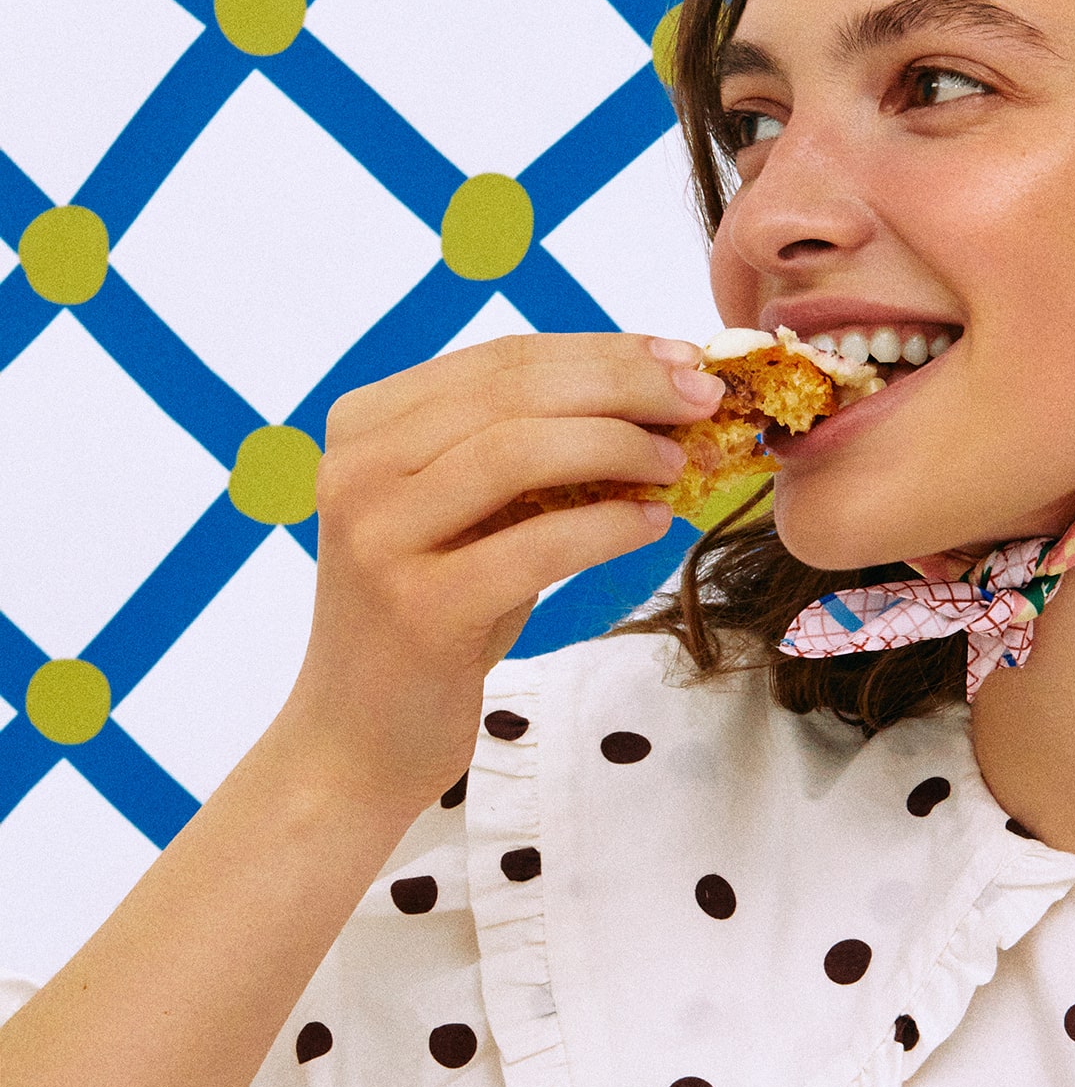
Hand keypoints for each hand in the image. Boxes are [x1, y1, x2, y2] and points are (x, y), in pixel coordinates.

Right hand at [281, 333, 722, 808]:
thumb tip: (655, 400)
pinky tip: (653, 525)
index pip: (502, 359)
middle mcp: (358, 467)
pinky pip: (536, 544)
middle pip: (514, 392)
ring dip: (618, 445)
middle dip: (624, 385)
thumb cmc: (435, 618)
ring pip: (517, 452)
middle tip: (704, 396)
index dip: (602, 351)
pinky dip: (607, 526)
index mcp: (366, 425)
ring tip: (680, 461)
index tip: (682, 358)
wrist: (359, 736)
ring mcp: (380, 537)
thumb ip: (529, 455)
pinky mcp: (419, 608)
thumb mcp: (471, 518)